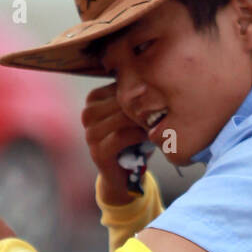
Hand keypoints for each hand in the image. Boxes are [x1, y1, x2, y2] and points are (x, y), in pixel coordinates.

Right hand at [81, 82, 148, 205]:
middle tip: (164, 111)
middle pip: (120, 100)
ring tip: (157, 124)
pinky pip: (121, 136)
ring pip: (121, 117)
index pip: (120, 85)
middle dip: (143, 106)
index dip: (142, 91)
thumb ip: (136, 97)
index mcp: (94, 98)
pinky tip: (149, 137)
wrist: (124, 176)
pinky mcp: (97, 152)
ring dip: (142, 121)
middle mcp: (88, 114)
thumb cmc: (133, 139)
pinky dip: (138, 136)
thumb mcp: (133, 114)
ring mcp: (90, 133)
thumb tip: (158, 75)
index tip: (160, 96)